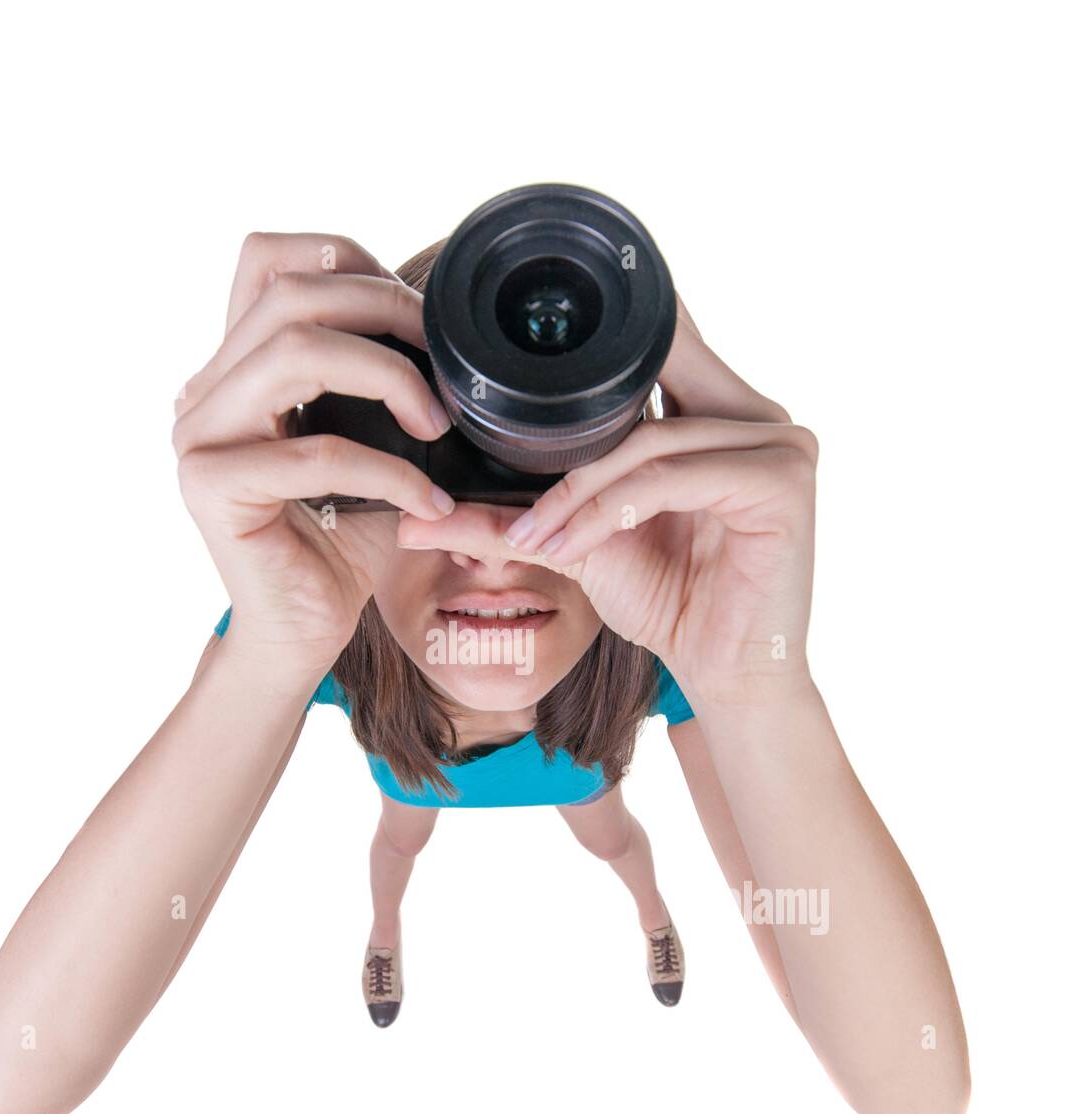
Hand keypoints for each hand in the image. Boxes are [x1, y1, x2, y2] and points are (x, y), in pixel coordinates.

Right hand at [172, 232, 454, 673]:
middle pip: (289, 295)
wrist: (301, 632)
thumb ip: (379, 380)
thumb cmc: (341, 539)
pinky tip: (428, 502)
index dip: (348, 261)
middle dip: (384, 312)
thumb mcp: (370, 440)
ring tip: (437, 426)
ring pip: (292, 353)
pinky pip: (316, 454)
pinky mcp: (211, 488)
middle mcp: (204, 391)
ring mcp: (198, 436)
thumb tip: (446, 326)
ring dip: (386, 377)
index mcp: (234, 367)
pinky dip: (389, 471)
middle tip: (447, 367)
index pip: (268, 260)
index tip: (418, 316)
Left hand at [394, 297, 817, 708]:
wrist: (726, 674)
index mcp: (721, 408)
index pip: (651, 350)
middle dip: (566, 442)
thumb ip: (513, 518)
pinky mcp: (784, 480)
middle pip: (640, 389)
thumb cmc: (669, 603)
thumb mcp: (581, 546)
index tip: (504, 393)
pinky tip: (573, 547)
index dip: (585, 362)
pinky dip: (610, 511)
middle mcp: (758, 411)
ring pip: (647, 441)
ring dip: (576, 493)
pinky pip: (670, 478)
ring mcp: (781, 441)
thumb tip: (418, 516)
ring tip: (536, 540)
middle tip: (516, 496)